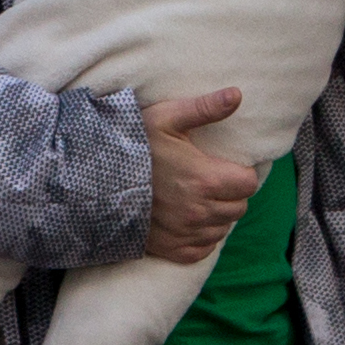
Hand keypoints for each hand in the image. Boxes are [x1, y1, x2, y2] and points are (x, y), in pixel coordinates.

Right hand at [140, 87, 250, 263]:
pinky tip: (190, 221)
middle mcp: (199, 211)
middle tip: (213, 181)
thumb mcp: (167, 118)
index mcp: (205, 179)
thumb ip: (205, 108)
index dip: (242, 174)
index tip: (227, 167)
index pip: (249, 185)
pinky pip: (203, 249)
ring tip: (199, 198)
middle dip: (232, 194)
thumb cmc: (134, 146)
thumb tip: (236, 94)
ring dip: (217, 216)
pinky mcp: (171, 249)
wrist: (95, 181)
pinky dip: (202, 237)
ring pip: (222, 229)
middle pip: (239, 208)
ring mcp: (185, 233)